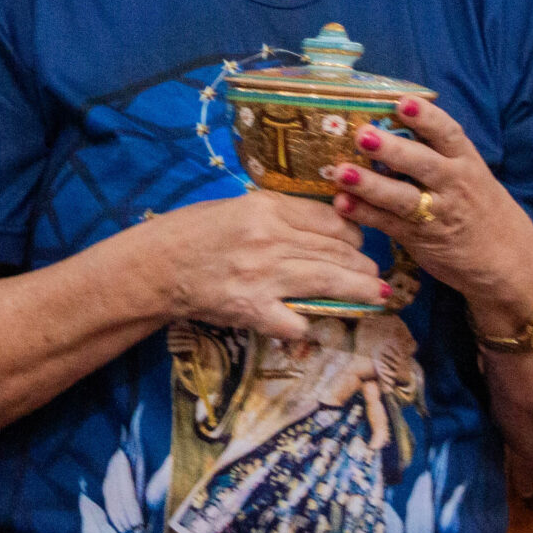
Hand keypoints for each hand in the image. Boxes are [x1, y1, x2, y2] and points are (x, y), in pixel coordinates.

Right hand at [146, 190, 384, 340]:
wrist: (156, 266)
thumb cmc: (192, 231)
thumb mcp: (238, 207)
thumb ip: (280, 214)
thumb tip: (323, 226)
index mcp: (268, 208)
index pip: (330, 220)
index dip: (353, 234)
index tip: (359, 244)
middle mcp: (272, 239)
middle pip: (337, 251)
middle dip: (363, 265)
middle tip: (375, 274)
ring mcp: (265, 276)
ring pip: (330, 282)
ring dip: (359, 291)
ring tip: (376, 296)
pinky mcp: (254, 310)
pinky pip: (297, 320)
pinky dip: (310, 324)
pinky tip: (315, 325)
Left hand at [325, 96, 532, 327]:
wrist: (507, 262)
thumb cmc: (480, 208)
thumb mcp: (471, 175)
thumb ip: (437, 154)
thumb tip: (388, 126)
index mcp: (468, 162)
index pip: (448, 133)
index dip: (425, 116)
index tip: (402, 101)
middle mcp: (454, 185)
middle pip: (422, 163)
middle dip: (391, 149)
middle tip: (362, 134)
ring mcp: (437, 214)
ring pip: (401, 197)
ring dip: (370, 184)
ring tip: (342, 172)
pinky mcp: (420, 239)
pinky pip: (389, 224)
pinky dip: (364, 214)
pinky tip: (342, 203)